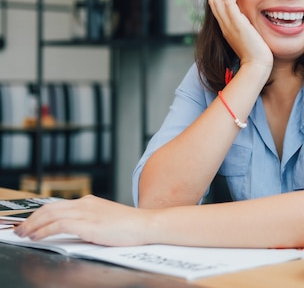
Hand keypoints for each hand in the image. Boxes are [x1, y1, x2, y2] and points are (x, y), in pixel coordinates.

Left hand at [14, 195, 152, 246]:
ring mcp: (86, 213)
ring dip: (33, 225)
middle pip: (50, 207)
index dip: (41, 214)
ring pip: (50, 215)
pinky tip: (37, 237)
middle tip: (20, 229)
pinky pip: (57, 225)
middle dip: (31, 219)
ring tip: (24, 234)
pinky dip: (43, 230)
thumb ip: (91, 221)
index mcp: (90, 202)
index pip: (58, 205)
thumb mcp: (107, 219)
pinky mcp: (87, 224)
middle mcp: (85, 204)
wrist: (146, 225)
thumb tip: (75, 230)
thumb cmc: (131, 226)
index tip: (31, 223)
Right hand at [208, 0, 272, 70]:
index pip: (217, 6)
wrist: (258, 65)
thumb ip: (248, 26)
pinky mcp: (235, 24)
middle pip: (213, 0)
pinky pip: (228, 2)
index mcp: (226, 28)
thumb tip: (253, 19)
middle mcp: (224, 25)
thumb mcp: (251, 36)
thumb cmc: (258, 54)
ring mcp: (228, 25)